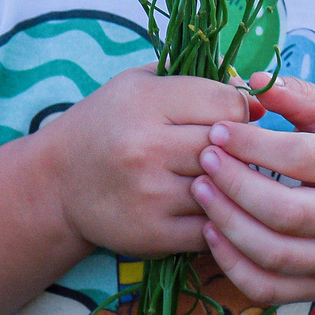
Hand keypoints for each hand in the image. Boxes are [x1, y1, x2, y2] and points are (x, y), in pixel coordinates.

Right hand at [30, 69, 252, 258]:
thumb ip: (192, 79)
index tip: (236, 118)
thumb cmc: (107, 124)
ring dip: (234, 186)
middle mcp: (147, 147)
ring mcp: (151, 194)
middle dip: (241, 148)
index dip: (241, 111)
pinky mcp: (152, 234)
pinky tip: (212, 207)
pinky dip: (219, 218)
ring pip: (225, 189)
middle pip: (230, 147)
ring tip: (229, 178)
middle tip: (238, 150)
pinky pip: (211, 227)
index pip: (228, 104)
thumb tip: (257, 97)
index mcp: (146, 102)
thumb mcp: (137, 83)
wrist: (57, 183)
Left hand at [192, 75, 314, 305]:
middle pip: (287, 212)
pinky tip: (210, 232)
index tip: (217, 130)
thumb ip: (300, 95)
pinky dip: (232, 264)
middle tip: (204, 160)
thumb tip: (252, 80)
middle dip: (236, 185)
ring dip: (227, 223)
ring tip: (200, 190)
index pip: (303, 158)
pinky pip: (267, 288)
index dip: (254, 145)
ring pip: (274, 254)